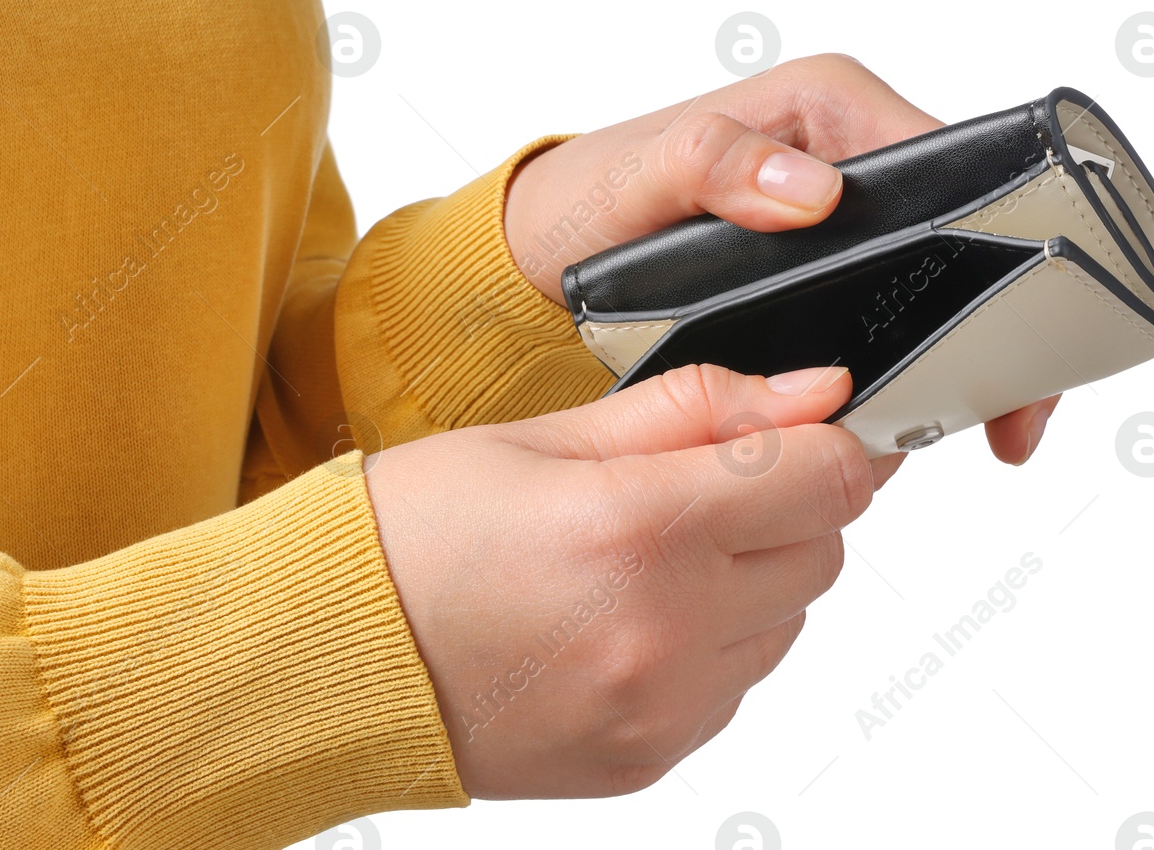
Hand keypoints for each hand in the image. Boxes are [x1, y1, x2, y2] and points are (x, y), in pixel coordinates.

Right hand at [366, 363, 877, 798]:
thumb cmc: (411, 535)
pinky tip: (627, 616)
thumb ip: (694, 408)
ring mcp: (661, 708)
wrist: (325, 657)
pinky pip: (736, 686)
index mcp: (635, 526)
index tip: (806, 426)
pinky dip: (710, 643)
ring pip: (787, 622)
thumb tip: (809, 393)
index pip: (826, 478)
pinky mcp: (650, 759)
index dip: (828, 439)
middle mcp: (662, 631)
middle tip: (696, 486)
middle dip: (784, 503)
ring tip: (642, 557)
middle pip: (822, 550)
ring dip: (748, 577)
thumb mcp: (545, 435)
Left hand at [502, 54, 1153, 463]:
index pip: (957, 160)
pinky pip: (898, 317)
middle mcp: (850, 158)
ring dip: (980, 352)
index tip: (1036, 310)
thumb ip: (711, 162)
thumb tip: (808, 188)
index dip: (1015, 230)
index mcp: (828, 108)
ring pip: (944, 282)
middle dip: (1015, 313)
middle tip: (1027, 406)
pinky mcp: (827, 274)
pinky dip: (925, 367)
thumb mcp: (635, 172)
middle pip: (971, 229)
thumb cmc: (586, 199)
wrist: (546, 256)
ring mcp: (844, 222)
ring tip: (998, 428)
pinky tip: (931, 420)